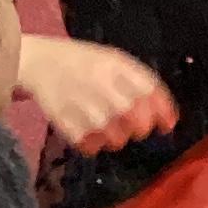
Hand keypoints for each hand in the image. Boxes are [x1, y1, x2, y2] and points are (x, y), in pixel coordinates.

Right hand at [15, 32, 177, 153]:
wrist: (38, 62)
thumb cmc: (83, 64)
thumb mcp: (114, 60)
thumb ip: (141, 84)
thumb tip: (168, 119)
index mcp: (116, 65)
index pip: (150, 92)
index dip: (163, 112)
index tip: (167, 124)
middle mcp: (101, 85)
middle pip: (137, 120)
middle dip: (141, 128)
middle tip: (134, 125)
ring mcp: (82, 106)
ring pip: (117, 139)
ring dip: (117, 137)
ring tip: (105, 124)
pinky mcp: (65, 123)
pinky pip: (91, 147)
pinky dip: (94, 144)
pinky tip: (88, 129)